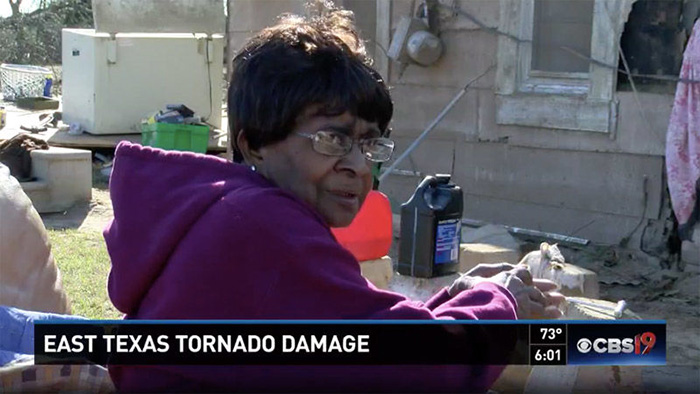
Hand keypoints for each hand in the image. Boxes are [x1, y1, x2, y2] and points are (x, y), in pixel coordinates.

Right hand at [448, 264, 564, 318]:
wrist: (485, 299)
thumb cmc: (474, 290)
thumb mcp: (465, 284)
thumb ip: (463, 284)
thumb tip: (451, 288)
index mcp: (504, 275)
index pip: (518, 272)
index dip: (524, 275)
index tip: (529, 275)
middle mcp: (517, 283)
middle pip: (534, 284)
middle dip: (544, 287)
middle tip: (557, 290)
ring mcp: (524, 296)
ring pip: (540, 297)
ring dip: (550, 300)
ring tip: (561, 301)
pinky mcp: (528, 309)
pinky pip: (541, 311)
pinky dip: (550, 313)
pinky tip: (557, 315)